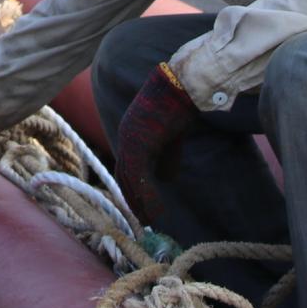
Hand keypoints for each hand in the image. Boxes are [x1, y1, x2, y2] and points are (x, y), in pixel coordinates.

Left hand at [114, 62, 201, 223]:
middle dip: (132, 200)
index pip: (126, 168)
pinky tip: (155, 211)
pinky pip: (138, 176)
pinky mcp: (138, 144)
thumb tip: (166, 179)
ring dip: (139, 203)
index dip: (133, 188)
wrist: (182, 85)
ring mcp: (129, 140)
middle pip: (124, 177)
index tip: (141, 206)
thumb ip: (167, 157)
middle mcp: (125, 137)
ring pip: (129, 180)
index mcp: (131, 134)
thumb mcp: (172, 137)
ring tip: (148, 221)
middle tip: (142, 220)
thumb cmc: (179, 105)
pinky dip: (146, 196)